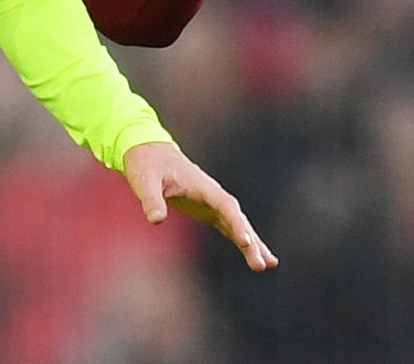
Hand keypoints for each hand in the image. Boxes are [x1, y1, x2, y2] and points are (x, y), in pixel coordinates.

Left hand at [122, 141, 276, 271]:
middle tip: (263, 264)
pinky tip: (252, 252)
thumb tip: (156, 220)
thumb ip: (151, 200)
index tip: (246, 242)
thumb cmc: (146, 163)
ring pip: (237, 223)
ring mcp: (211, 201)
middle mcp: (212, 194)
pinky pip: (228, 225)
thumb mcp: (144, 181)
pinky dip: (240, 238)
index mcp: (202, 185)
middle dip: (251, 240)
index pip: (225, 206)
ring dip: (252, 242)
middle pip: (237, 218)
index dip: (237, 224)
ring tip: (269, 264)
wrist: (146, 149)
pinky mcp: (205, 208)